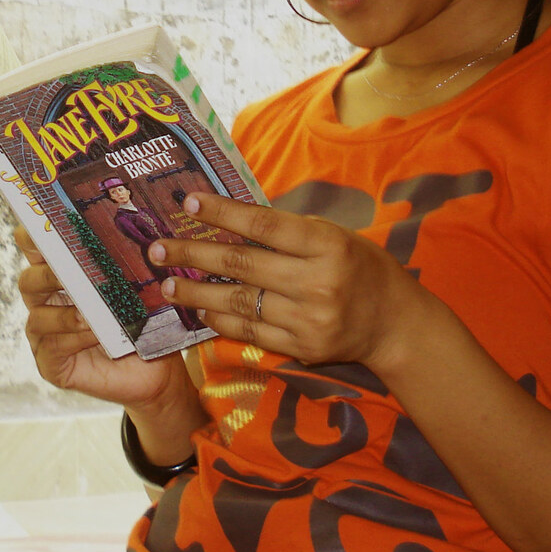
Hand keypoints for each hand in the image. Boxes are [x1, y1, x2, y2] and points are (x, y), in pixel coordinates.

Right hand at [15, 226, 190, 410]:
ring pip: (38, 318)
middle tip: (68, 271)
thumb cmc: (144, 322)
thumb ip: (120, 264)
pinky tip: (93, 333)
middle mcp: (47, 304)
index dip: (33, 238)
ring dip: (64, 313)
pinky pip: (52, 348)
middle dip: (47, 274)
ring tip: (89, 313)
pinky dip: (72, 338)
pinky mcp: (51, 365)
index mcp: (63, 278)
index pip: (37, 253)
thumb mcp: (134, 288)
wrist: (156, 369)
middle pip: (28, 282)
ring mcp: (45, 336)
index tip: (42, 227)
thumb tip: (126, 230)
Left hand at [145, 193, 427, 371]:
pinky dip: (221, 319)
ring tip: (167, 283)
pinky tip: (199, 309)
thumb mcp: (334, 236)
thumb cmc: (360, 267)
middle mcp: (318, 282)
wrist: (394, 323)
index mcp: (327, 244)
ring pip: (240, 302)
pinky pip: (250, 331)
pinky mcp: (301, 348)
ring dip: (197, 292)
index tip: (188, 203)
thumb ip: (287, 230)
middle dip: (193, 255)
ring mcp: (309, 319)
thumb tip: (229, 217)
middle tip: (156, 249)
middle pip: (243, 265)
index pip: (264, 224)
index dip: (223, 213)